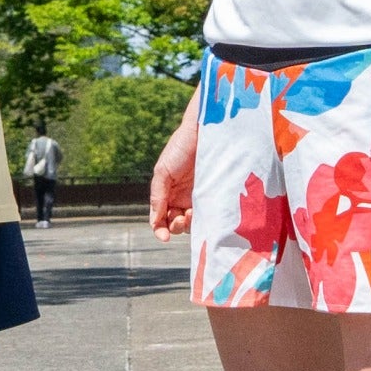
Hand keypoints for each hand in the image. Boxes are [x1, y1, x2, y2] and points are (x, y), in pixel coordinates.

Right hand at [148, 112, 198, 240]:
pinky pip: (209, 214)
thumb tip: (155, 222)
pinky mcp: (215, 195)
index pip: (161, 219)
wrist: (204, 132)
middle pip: (176, 224)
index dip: (160, 230)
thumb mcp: (162, 172)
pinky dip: (205, 219)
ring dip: (190, 224)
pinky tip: (204, 214)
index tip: (164, 237)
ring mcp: (199, 198)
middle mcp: (182, 199)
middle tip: (182, 218)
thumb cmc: (180, 149)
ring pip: (193, 222)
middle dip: (176, 226)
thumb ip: (157, 197)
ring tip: (192, 214)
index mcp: (167, 194)